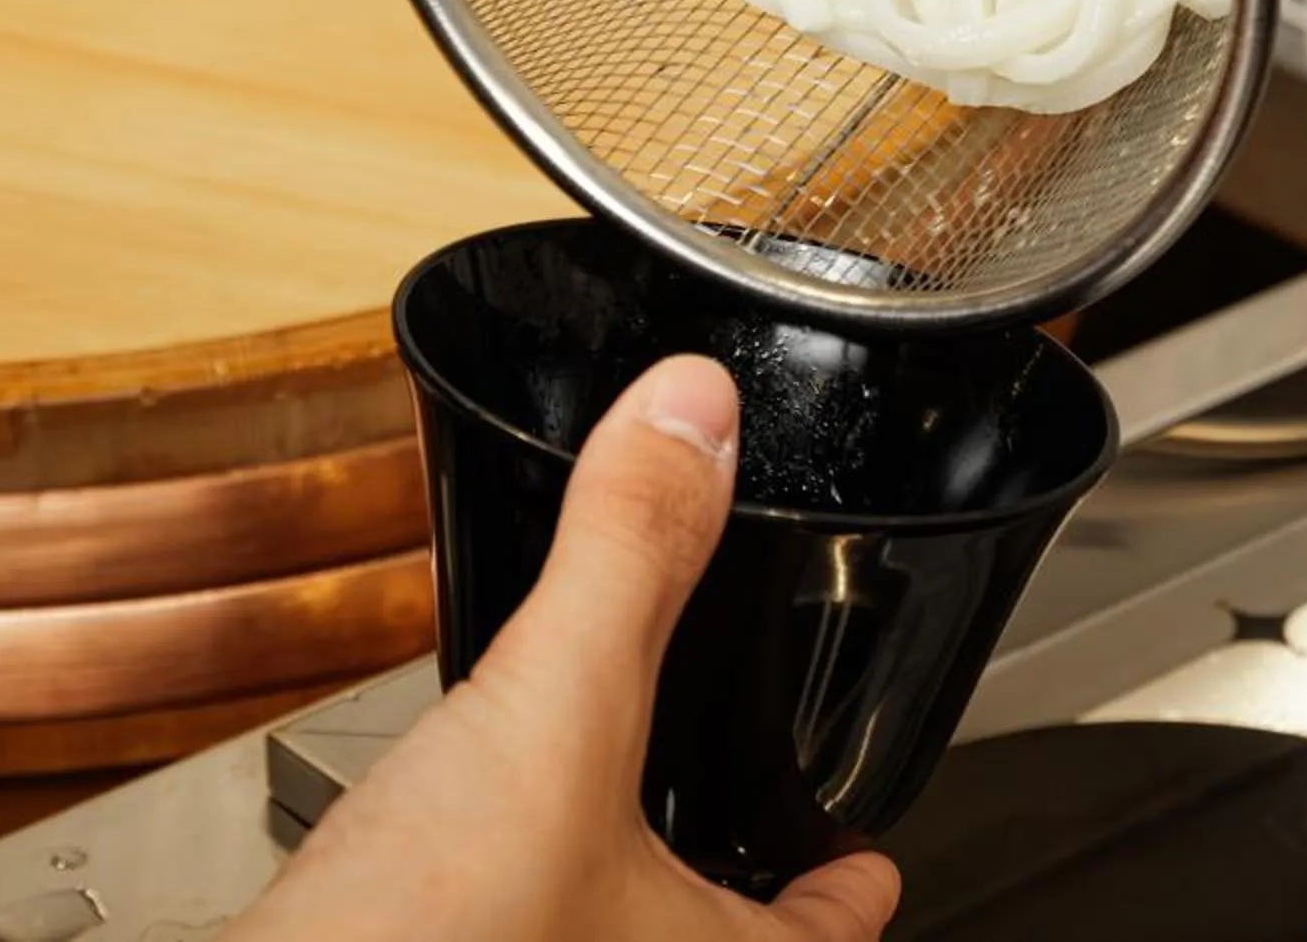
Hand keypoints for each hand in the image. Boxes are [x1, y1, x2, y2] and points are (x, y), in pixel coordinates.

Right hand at [230, 356, 900, 941]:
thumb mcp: (556, 716)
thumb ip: (627, 559)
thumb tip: (692, 417)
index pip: (825, 933)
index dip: (848, 883)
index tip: (863, 852)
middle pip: (714, 939)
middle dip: (720, 870)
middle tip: (731, 806)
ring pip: (601, 936)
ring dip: (603, 882)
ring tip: (589, 805)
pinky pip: (494, 931)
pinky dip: (491, 889)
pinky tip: (443, 843)